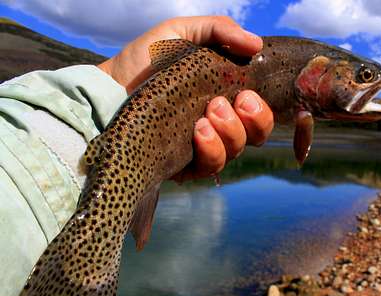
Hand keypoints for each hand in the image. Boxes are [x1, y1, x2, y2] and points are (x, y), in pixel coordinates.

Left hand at [97, 16, 273, 180]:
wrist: (108, 89)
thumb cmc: (145, 61)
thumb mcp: (181, 34)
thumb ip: (219, 31)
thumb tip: (257, 45)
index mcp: (224, 97)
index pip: (258, 113)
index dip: (261, 110)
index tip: (246, 94)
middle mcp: (219, 125)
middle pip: (255, 136)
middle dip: (252, 121)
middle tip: (223, 103)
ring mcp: (203, 147)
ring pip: (236, 151)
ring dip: (229, 133)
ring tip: (205, 116)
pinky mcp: (186, 166)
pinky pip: (211, 167)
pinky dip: (211, 150)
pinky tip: (197, 131)